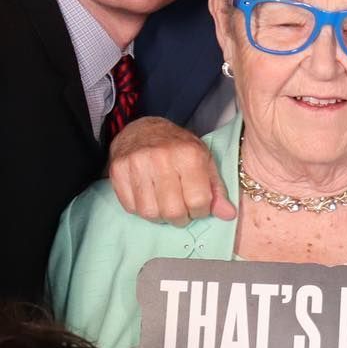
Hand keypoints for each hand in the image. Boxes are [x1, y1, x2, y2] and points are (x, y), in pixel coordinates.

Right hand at [109, 117, 235, 224]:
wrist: (144, 130)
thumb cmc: (179, 148)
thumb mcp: (205, 162)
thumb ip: (217, 189)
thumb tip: (228, 215)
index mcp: (188, 155)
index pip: (198, 200)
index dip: (201, 211)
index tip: (199, 207)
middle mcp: (161, 158)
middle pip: (172, 210)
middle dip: (181, 218)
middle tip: (182, 210)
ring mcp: (136, 164)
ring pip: (150, 212)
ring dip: (161, 217)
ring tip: (166, 205)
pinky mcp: (117, 171)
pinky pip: (131, 207)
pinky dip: (142, 210)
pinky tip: (150, 198)